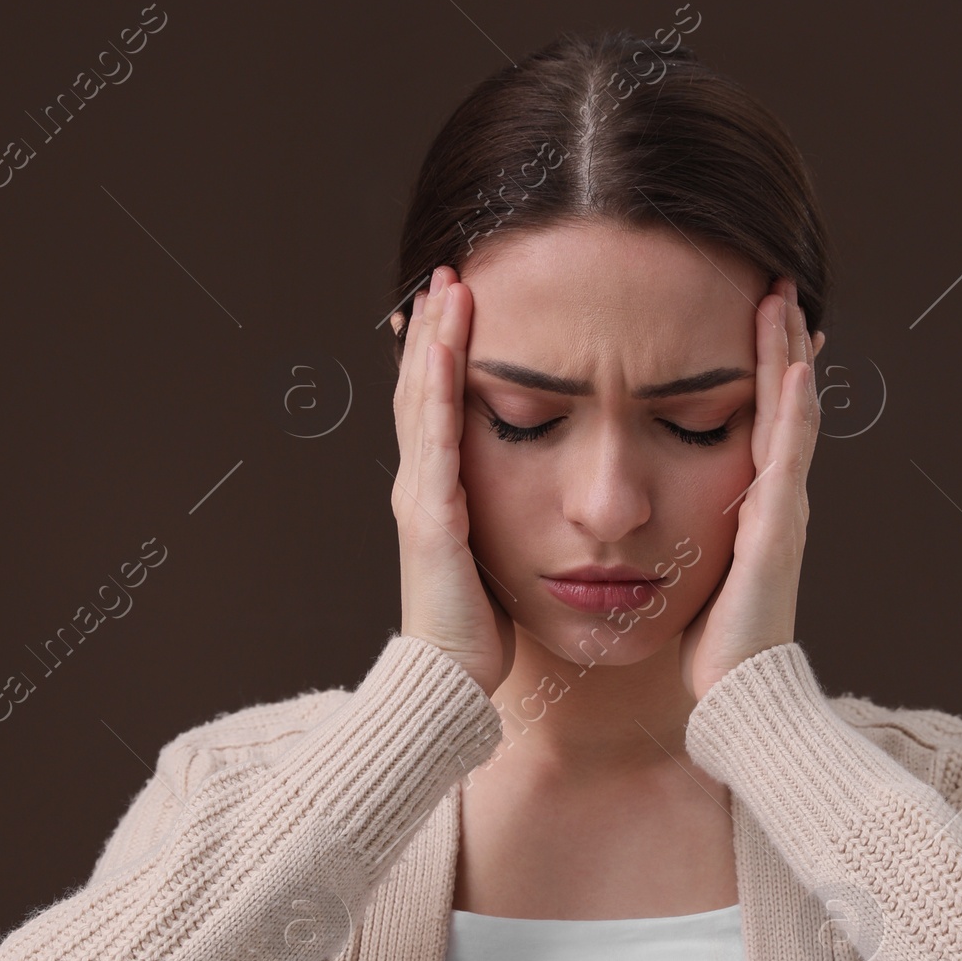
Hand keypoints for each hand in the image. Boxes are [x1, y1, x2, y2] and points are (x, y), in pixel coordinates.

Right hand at [390, 265, 516, 695]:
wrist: (449, 686)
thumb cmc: (480, 634)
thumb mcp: (498, 561)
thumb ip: (506, 524)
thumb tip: (539, 501)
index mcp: (441, 496)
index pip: (440, 409)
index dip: (446, 356)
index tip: (462, 305)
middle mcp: (423, 488)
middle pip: (422, 390)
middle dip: (434, 331)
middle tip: (447, 275)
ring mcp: (422, 499)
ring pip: (422, 402)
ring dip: (433, 342)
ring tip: (446, 290)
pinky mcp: (431, 517)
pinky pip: (434, 439)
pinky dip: (437, 387)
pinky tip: (445, 350)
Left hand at [678, 281, 823, 704]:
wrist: (739, 693)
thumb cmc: (713, 645)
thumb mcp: (696, 571)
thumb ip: (689, 534)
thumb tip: (655, 514)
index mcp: (755, 505)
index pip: (761, 417)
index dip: (761, 366)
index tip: (755, 317)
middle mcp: (777, 498)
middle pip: (782, 401)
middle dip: (780, 342)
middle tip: (776, 285)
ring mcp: (783, 510)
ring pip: (791, 414)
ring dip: (788, 354)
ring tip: (783, 301)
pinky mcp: (776, 528)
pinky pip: (788, 455)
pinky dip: (792, 408)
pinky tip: (792, 366)